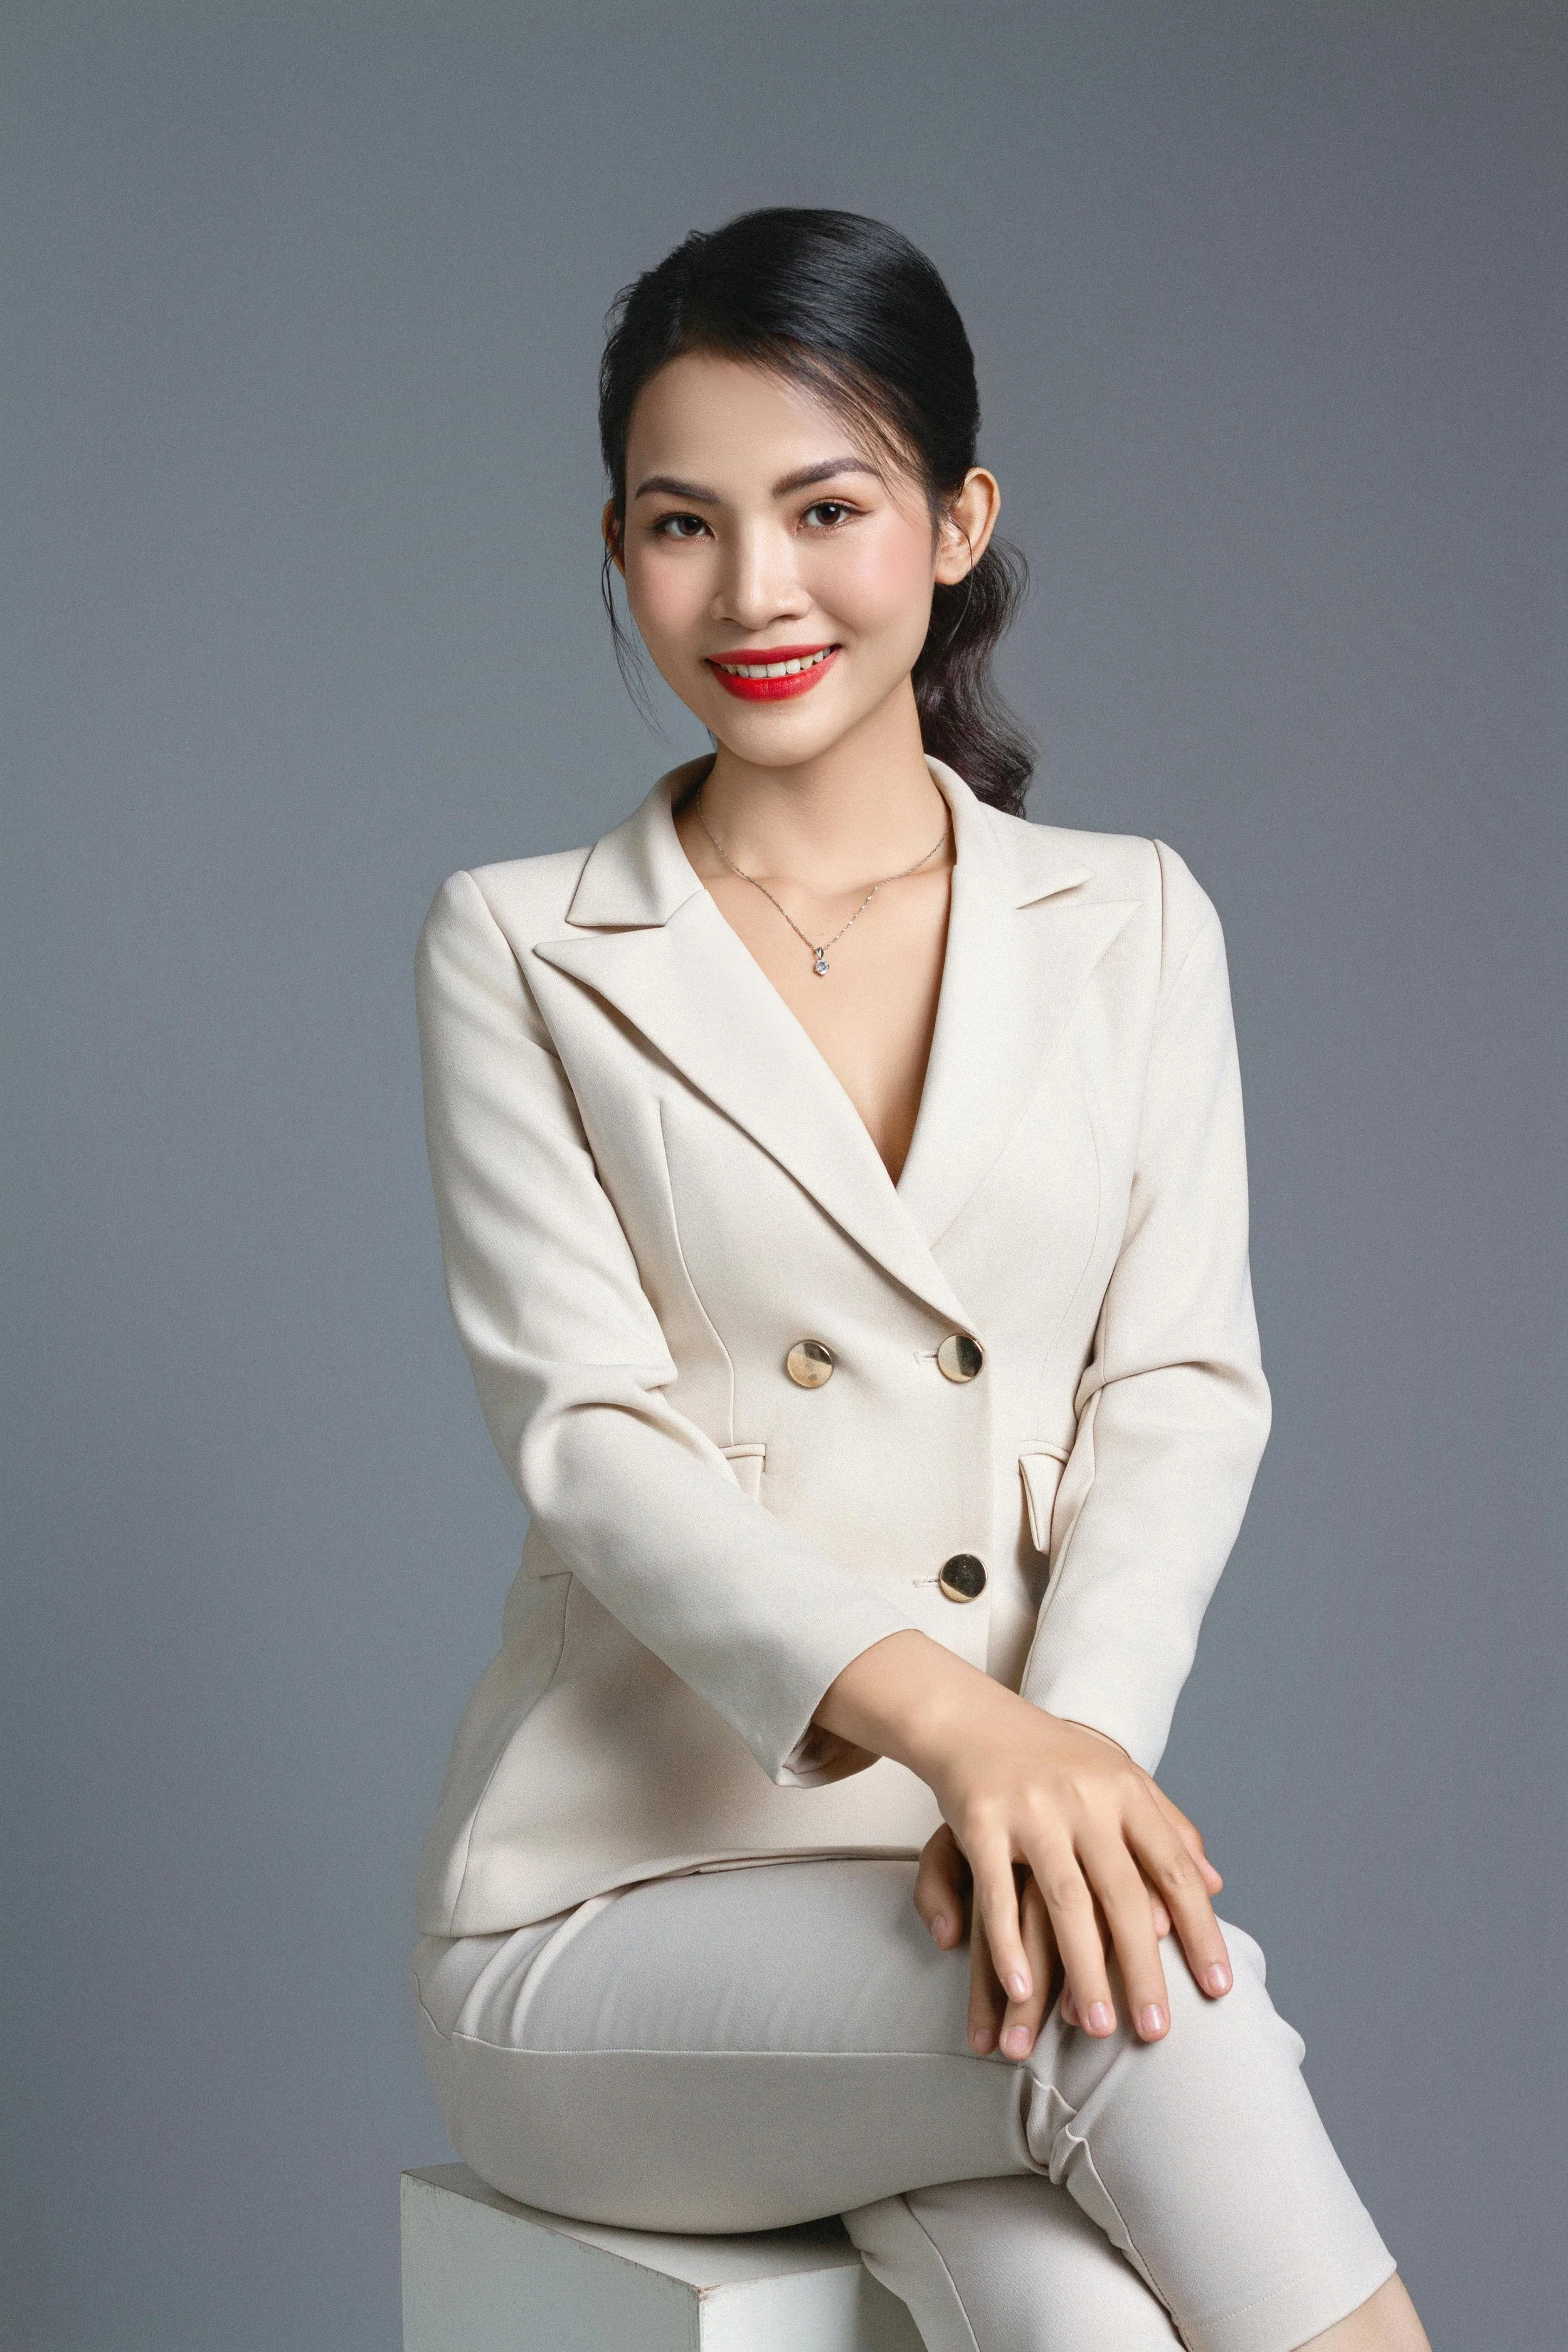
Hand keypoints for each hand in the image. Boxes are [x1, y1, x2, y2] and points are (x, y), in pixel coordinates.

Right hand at [816, 1631, 1230, 2050]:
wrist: (971, 1716)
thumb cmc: (1053, 1755)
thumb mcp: (1119, 1775)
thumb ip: (1169, 1826)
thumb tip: (1216, 1883)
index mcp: (1125, 1789)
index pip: (1173, 1868)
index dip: (1199, 1929)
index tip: (1217, 1987)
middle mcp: (1084, 1799)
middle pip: (1124, 1896)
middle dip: (1143, 1969)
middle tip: (1156, 2031)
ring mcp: (1032, 1810)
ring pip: (1066, 1902)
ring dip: (1083, 1970)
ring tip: (1099, 2028)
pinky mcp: (981, 1821)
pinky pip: (997, 1893)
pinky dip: (1007, 1943)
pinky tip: (1021, 1987)